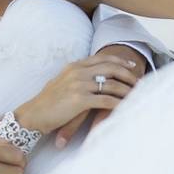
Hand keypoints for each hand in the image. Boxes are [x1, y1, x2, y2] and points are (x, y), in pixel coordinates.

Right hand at [15, 54, 139, 136]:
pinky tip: (126, 107)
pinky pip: (106, 101)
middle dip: (128, 74)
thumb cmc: (47, 102)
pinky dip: (118, 103)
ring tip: (136, 95)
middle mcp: (78, 72)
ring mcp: (79, 85)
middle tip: (139, 81)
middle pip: (111, 68)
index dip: (119, 60)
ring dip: (126, 90)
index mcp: (74, 66)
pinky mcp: (79, 100)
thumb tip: (90, 76)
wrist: (33, 114)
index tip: (131, 65)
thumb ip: (76, 76)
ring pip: (111, 84)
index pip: (102, 58)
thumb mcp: (61, 81)